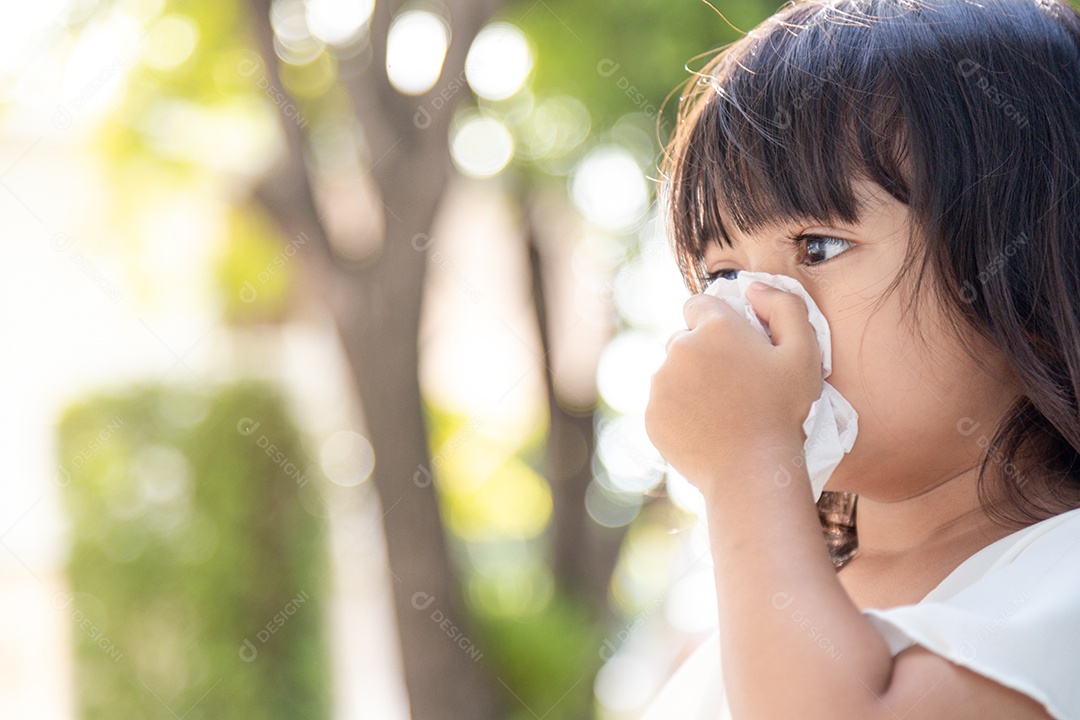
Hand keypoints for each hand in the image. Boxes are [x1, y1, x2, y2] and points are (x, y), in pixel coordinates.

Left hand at [644, 282, 822, 492]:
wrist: (751, 470)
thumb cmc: (783, 410)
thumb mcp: (804, 352)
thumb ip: (785, 307)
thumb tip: (754, 288)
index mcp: (713, 327)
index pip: (699, 304)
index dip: (718, 322)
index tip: (736, 346)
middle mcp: (679, 348)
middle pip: (684, 339)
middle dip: (703, 352)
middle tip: (732, 383)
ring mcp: (660, 383)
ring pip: (671, 371)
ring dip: (689, 381)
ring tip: (720, 408)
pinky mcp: (652, 414)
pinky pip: (663, 403)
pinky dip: (679, 410)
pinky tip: (706, 427)